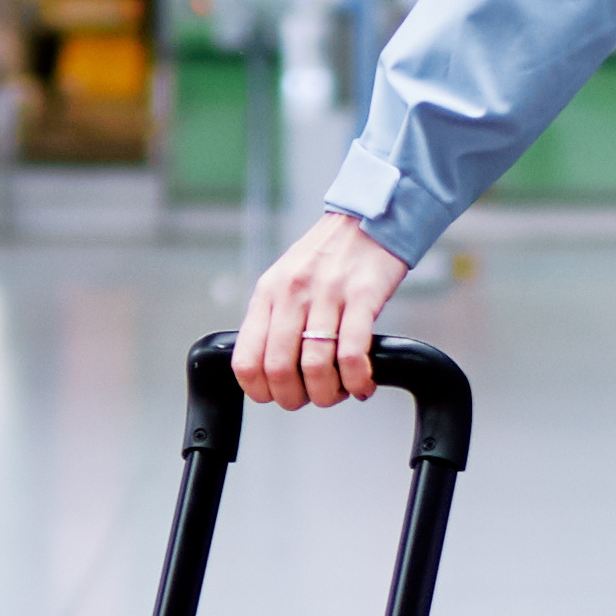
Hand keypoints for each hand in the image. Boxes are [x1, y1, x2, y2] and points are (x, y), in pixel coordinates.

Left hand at [235, 210, 413, 409]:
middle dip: (295, 398)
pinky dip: (357, 380)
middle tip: (312, 398)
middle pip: (279, 370)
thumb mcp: (286, 280)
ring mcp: (327, 294)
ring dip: (329, 393)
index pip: (245, 360)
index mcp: (268, 293)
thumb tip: (271, 370)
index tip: (276, 395)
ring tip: (340, 391)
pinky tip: (363, 383)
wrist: (369, 218)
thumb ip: (274, 319)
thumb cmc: (329, 255)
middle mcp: (292, 293)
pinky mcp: (363, 296)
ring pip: (316, 367)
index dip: (259, 391)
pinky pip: (352, 353)